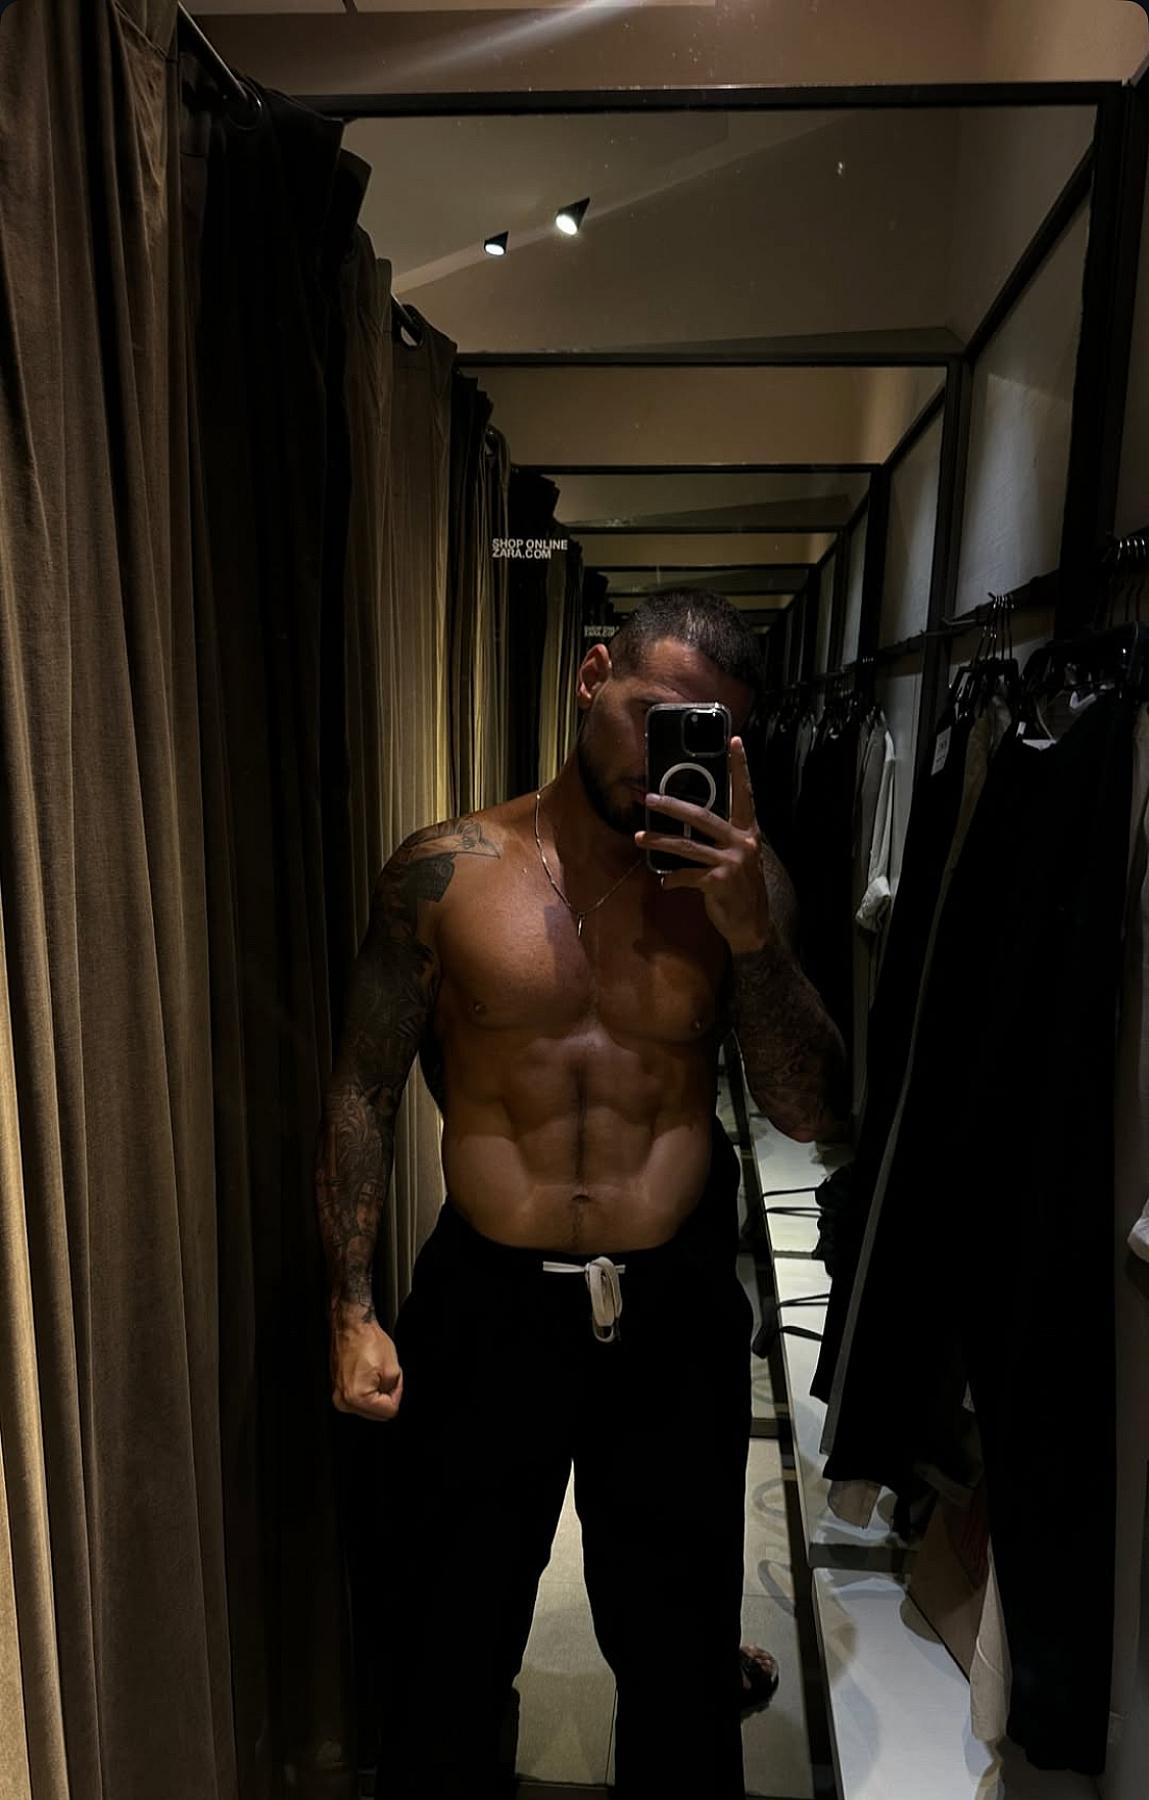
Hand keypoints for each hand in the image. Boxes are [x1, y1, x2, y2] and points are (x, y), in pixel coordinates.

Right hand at [331, 1315, 403, 1420]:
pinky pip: (359, 1398)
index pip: (388, 1411)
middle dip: (386, 1395)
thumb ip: (394, 1391)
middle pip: (377, 1413)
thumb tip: (391, 1401)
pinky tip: (368, 1373)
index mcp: (357, 1397)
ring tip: (376, 1372)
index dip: (397, 1394)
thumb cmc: (367, 1341)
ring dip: (377, 1392)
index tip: (394, 1380)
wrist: (351, 1326)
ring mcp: (339, 1396)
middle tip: (386, 1375)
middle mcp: (344, 1401)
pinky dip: (368, 1389)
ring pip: (369, 1407)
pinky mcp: (338, 1390)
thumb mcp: (393, 1368)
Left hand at [636, 737, 771, 954]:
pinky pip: (686, 876)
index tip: (734, 741)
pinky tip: (665, 883)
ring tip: (640, 838)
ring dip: (659, 841)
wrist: (752, 927)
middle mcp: (742, 842)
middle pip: (702, 816)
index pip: (744, 793)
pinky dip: (672, 880)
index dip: (740, 768)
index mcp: (748, 832)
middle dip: (672, 805)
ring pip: (687, 846)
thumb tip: (691, 824)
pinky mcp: (719, 882)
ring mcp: (731, 862)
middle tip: (649, 798)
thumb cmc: (740, 890)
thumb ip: (722, 840)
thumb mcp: (738, 859)